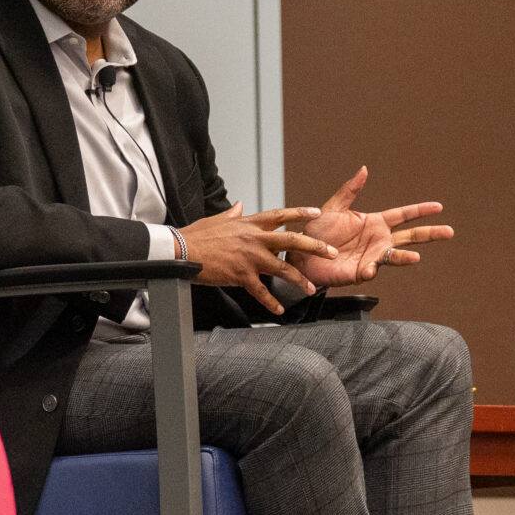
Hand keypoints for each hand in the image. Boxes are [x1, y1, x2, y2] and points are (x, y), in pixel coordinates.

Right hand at [180, 203, 337, 313]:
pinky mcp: (241, 276)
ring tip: (311, 288)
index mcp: (250, 223)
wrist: (182, 250)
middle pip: (292, 240)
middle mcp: (255, 239)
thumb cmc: (198, 235)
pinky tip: (279, 310)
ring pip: (282, 268)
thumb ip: (233, 213)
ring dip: (298, 279)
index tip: (318, 212)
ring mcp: (250, 258)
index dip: (301, 213)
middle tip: (332, 252)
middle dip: (315, 247)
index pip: (281, 214)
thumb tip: (239, 204)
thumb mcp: (218, 219)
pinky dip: (270, 302)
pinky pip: (261, 291)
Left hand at [290, 167, 453, 287]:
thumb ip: (349, 190)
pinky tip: (369, 268)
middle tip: (450, 231)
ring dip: (406, 258)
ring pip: (396, 256)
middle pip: (410, 236)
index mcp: (375, 223)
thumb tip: (364, 169)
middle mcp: (378, 240)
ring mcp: (372, 257)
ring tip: (416, 258)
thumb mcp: (333, 207)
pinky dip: (372, 269)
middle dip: (430, 233)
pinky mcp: (361, 272)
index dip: (420, 210)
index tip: (438, 207)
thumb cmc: (317, 232)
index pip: (403, 215)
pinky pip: (371, 270)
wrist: (302, 255)